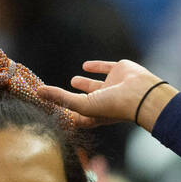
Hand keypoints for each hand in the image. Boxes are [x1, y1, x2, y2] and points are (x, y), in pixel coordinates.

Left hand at [37, 59, 177, 129]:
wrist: (142, 93)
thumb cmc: (112, 106)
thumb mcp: (82, 104)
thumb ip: (59, 97)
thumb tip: (38, 91)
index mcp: (95, 115)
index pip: (76, 116)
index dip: (64, 114)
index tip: (50, 111)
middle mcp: (103, 102)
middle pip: (84, 101)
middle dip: (73, 99)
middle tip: (59, 96)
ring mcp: (112, 86)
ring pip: (95, 85)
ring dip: (84, 83)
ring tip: (73, 81)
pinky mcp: (119, 71)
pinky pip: (105, 68)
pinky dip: (96, 66)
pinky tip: (85, 65)